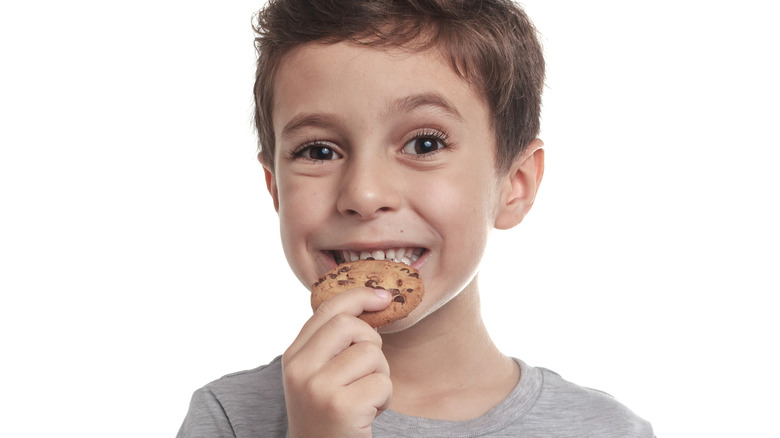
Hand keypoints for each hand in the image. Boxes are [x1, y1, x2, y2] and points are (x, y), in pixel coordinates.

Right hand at [283, 287, 392, 437]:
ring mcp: (317, 388)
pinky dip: (384, 399)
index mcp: (293, 357)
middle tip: (368, 371)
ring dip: (380, 376)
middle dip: (371, 343)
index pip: (327, 309)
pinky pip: (382, 382)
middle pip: (349, 325)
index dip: (359, 297)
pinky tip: (367, 414)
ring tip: (365, 397)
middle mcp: (299, 369)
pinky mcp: (341, 407)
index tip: (383, 296)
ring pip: (370, 354)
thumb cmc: (329, 418)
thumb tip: (373, 300)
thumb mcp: (320, 376)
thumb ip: (332, 344)